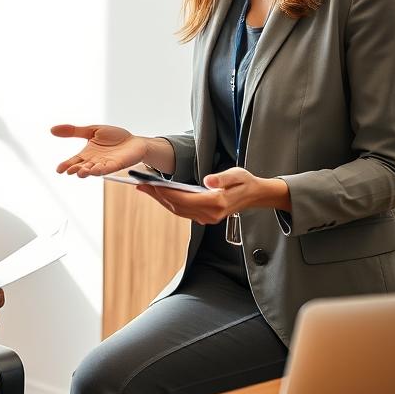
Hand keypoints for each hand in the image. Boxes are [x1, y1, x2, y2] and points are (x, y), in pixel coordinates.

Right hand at [51, 123, 148, 176]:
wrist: (133, 141)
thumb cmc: (114, 137)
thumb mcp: (91, 130)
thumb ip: (73, 131)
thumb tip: (52, 130)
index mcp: (87, 154)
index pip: (74, 161)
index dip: (66, 165)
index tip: (59, 170)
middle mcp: (94, 161)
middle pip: (82, 167)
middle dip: (76, 169)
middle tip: (70, 170)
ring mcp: (104, 164)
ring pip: (93, 170)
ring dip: (87, 172)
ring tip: (80, 172)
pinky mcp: (116, 165)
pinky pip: (107, 168)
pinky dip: (100, 170)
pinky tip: (95, 170)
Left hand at [135, 168, 288, 222]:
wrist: (255, 195)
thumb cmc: (245, 181)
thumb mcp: (237, 174)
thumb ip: (222, 178)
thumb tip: (208, 180)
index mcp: (216, 203)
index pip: (184, 198)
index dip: (165, 192)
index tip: (150, 183)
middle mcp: (209, 214)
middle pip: (177, 206)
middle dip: (156, 195)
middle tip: (139, 184)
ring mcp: (207, 218)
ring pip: (177, 210)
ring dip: (159, 200)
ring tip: (144, 188)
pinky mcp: (204, 217)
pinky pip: (182, 211)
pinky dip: (168, 203)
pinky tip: (159, 194)